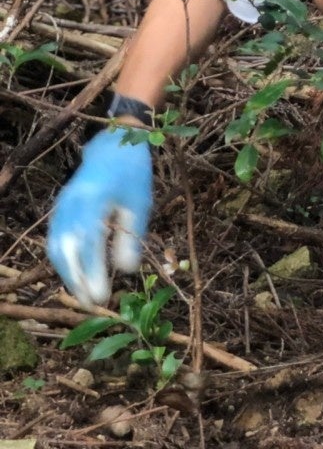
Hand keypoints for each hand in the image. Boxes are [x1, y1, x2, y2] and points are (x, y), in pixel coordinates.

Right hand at [47, 128, 152, 306]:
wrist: (113, 144)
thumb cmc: (133, 173)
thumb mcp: (139, 203)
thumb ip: (132, 236)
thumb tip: (126, 271)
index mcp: (92, 200)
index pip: (88, 246)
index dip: (93, 274)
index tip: (102, 297)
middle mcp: (70, 205)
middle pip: (66, 251)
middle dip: (77, 280)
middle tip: (92, 304)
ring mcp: (60, 207)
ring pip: (57, 248)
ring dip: (68, 274)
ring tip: (84, 295)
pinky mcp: (59, 209)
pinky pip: (56, 240)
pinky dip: (64, 260)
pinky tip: (77, 274)